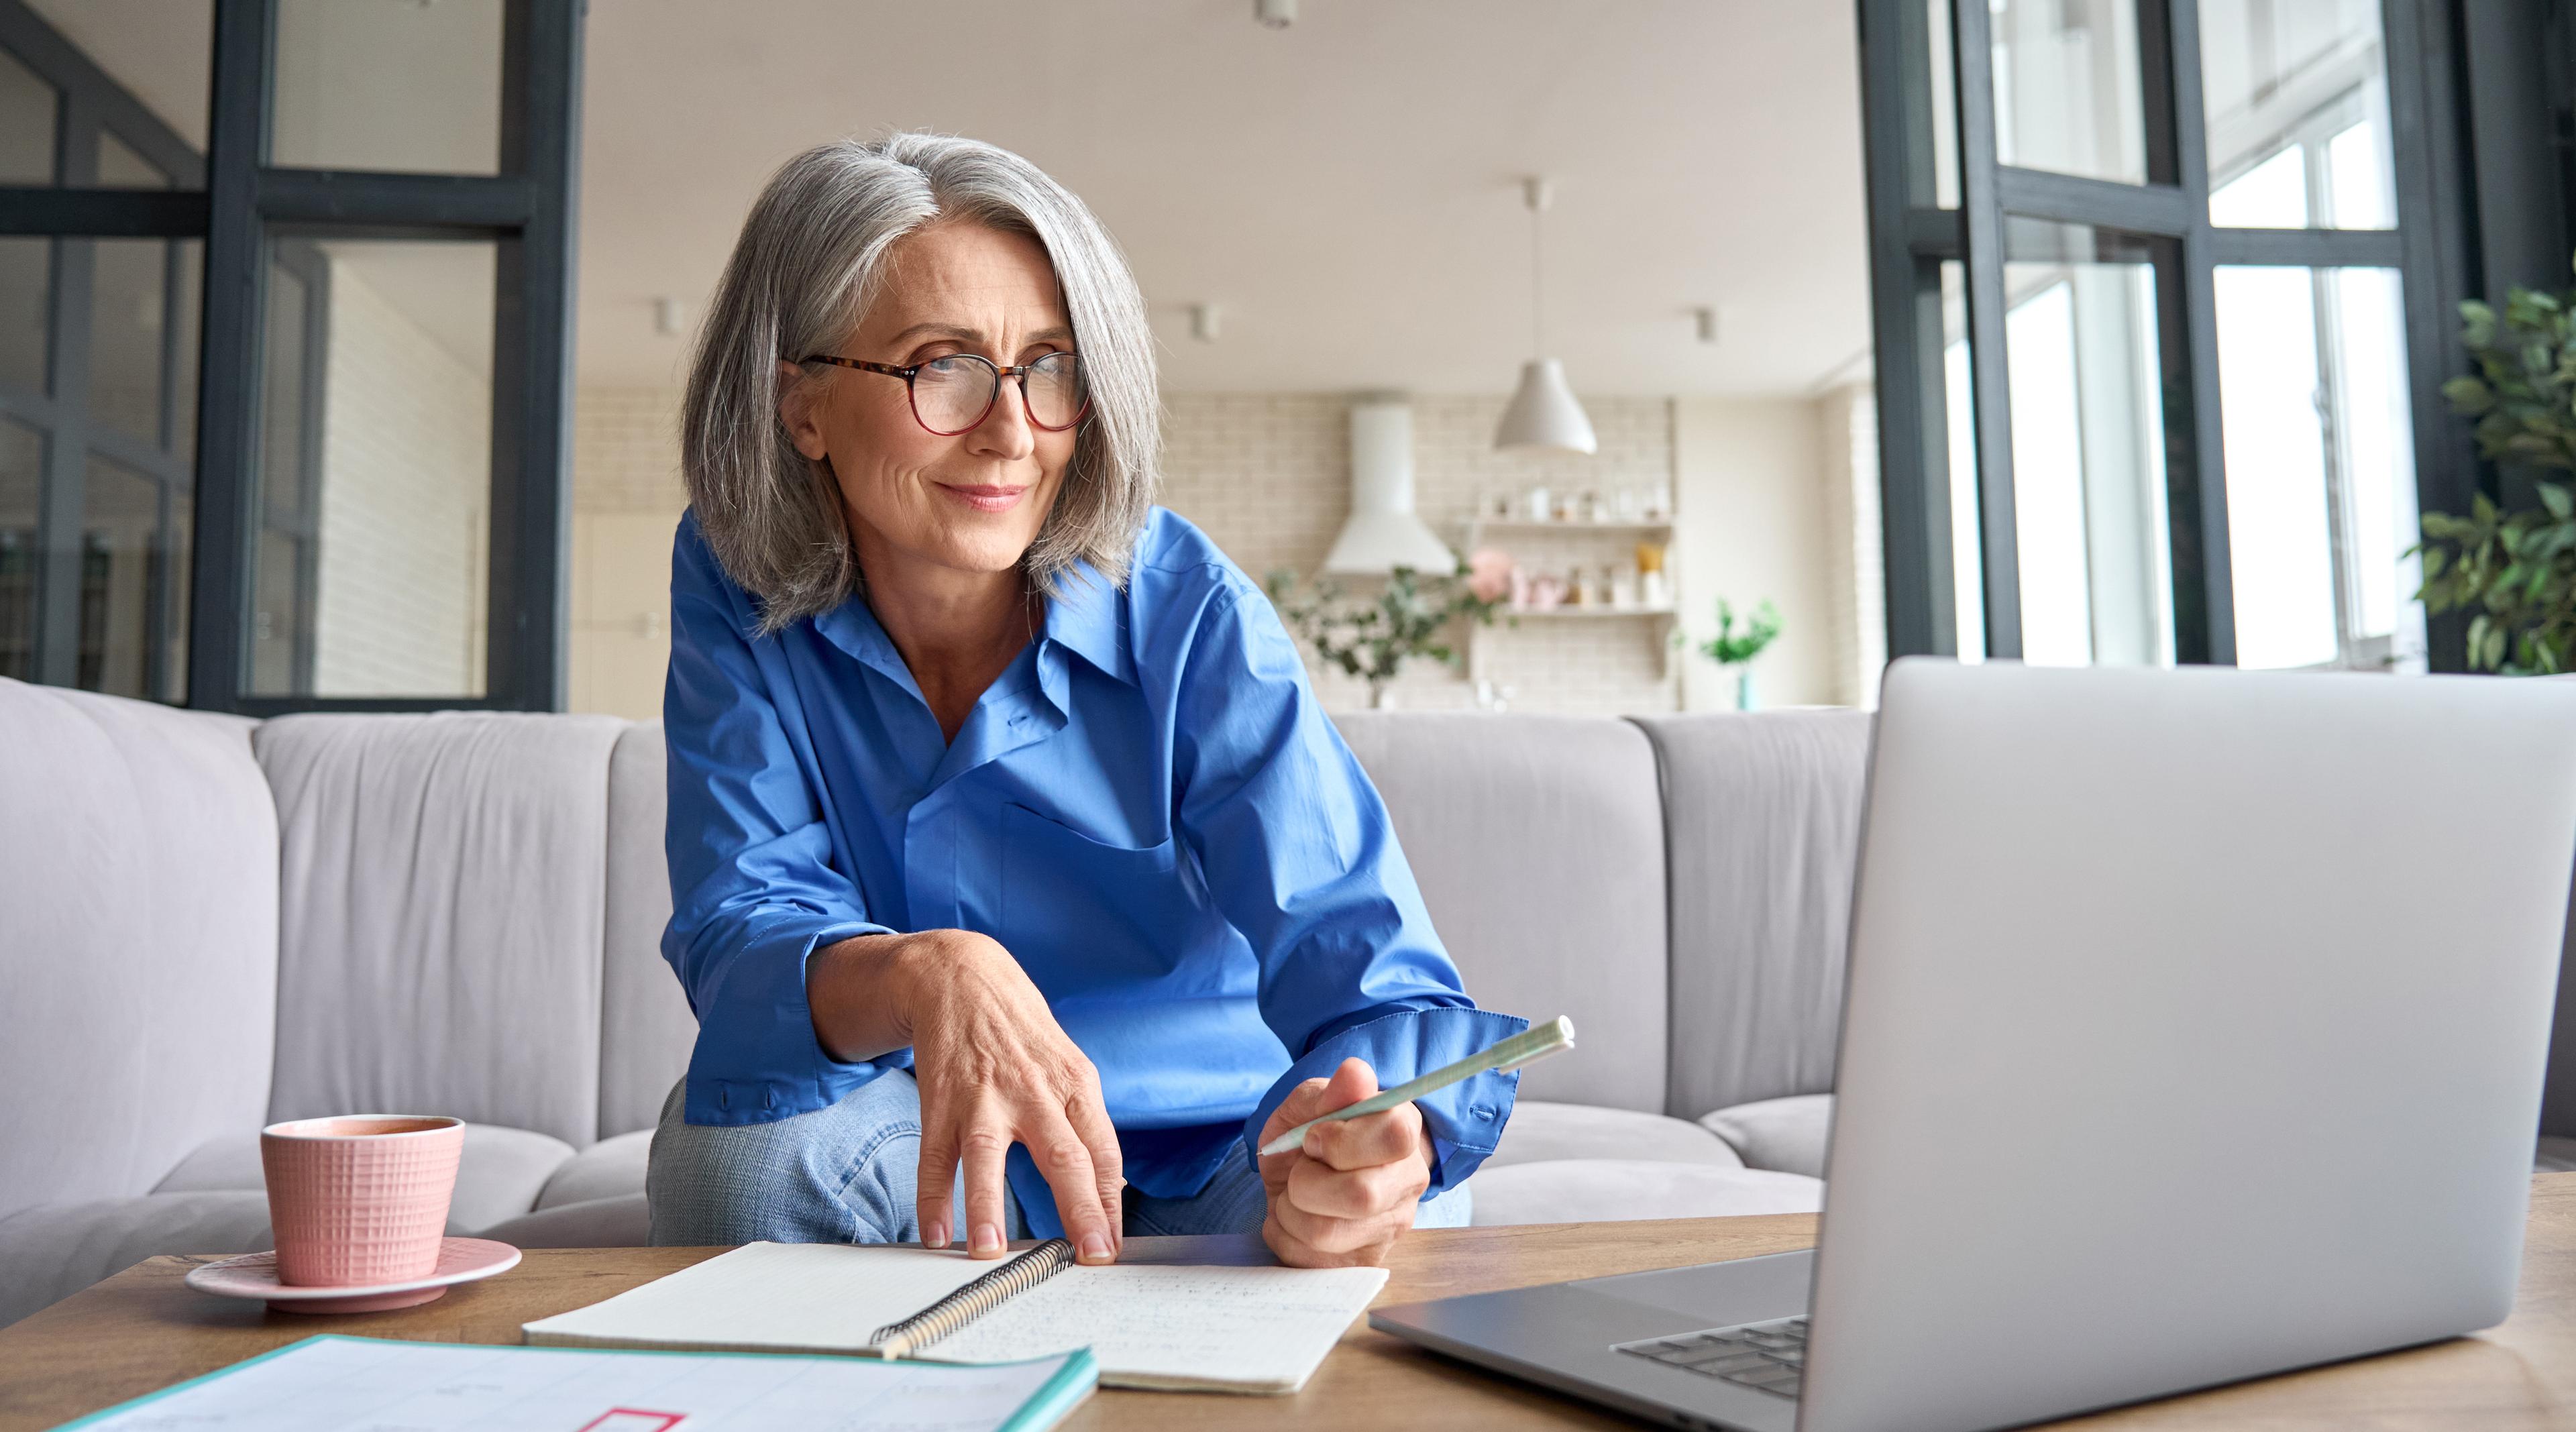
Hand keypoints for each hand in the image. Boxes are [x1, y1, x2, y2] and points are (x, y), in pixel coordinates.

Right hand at [808, 929, 1122, 1263]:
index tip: (1111, 1247)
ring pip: (988, 1155)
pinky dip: (933, 1196)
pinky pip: (936, 1155)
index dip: (1111, 1202)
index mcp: (1075, 1086)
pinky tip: (936, 1232)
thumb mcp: (1070, 1067)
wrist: (964, 975)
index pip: (1103, 1153)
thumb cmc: (1024, 1033)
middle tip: (1089, 1256)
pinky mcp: (941, 1099)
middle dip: (1080, 1209)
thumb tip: (1114, 1186)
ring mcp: (984, 1096)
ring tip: (990, 1252)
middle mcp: (1034, 1092)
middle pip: (1064, 1156)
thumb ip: (1087, 1126)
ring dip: (988, 1206)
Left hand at [1256, 1057, 1432, 1267]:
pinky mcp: (1364, 1262)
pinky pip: (1309, 1260)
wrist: (1298, 1177)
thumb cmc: (1308, 1136)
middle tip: (1299, 1171)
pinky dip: (1285, 1236)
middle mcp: (1408, 1182)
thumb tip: (1356, 1074)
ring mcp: (1390, 1227)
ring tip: (1293, 1196)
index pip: (1394, 1135)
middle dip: (1307, 1182)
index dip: (1341, 1139)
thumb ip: (1328, 1093)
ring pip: (1327, 1233)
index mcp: (1403, 1130)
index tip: (1313, 1138)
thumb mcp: (1307, 1106)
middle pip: (1362, 1195)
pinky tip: (1294, 1220)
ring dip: (1290, 1210)